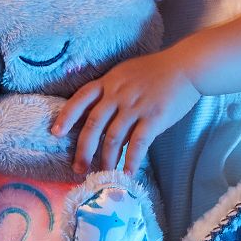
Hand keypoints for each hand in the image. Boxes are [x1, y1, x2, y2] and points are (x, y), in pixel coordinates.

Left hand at [50, 49, 201, 175]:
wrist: (186, 67)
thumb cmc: (156, 71)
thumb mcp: (126, 73)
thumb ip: (111, 90)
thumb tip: (100, 117)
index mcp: (109, 82)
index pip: (80, 99)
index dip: (66, 116)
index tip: (55, 133)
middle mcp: (118, 94)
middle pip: (93, 125)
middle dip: (83, 150)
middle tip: (78, 168)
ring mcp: (135, 106)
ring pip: (113, 138)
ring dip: (106, 159)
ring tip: (103, 174)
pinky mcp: (153, 118)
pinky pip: (138, 143)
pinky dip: (131, 160)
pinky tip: (127, 172)